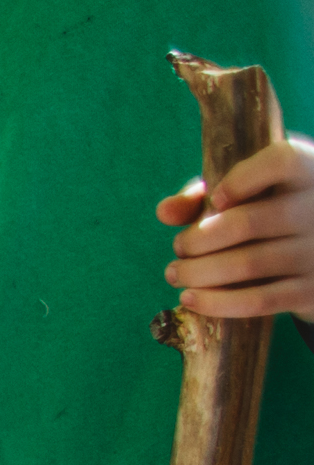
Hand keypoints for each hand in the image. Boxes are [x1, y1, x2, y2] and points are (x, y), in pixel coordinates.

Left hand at [158, 133, 313, 322]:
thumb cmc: (266, 210)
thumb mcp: (242, 192)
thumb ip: (201, 195)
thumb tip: (164, 212)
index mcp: (306, 171)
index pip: (281, 161)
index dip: (240, 179)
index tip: (214, 200)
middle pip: (246, 223)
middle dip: (196, 240)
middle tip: (179, 247)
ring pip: (246, 265)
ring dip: (197, 273)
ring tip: (176, 273)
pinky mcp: (310, 290)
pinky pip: (258, 300)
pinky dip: (216, 302)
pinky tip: (190, 298)